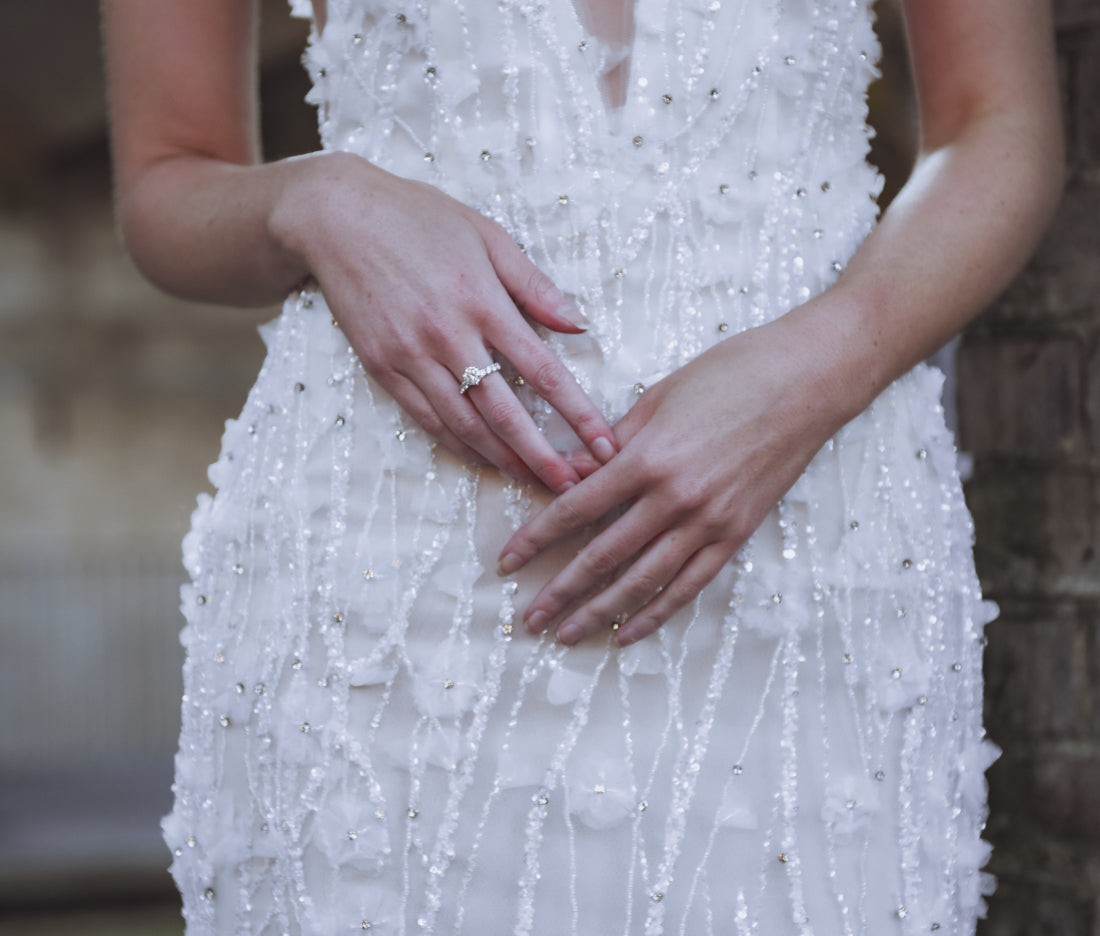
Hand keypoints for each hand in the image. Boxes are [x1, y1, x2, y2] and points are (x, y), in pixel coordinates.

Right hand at [280, 153, 616, 491]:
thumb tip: (580, 325)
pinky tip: (484, 459)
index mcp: (481, 301)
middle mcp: (447, 336)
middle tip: (573, 487)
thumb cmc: (418, 217)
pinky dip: (459, 445)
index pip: (543, 371)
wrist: (336, 217)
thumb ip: (534, 285)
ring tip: (534, 482)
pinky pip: (427, 419)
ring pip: (464, 425)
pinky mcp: (383, 368)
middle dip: (542, 457)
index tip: (604, 444)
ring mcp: (411, 357)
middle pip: (504, 413)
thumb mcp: (487, 235)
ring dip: (503, 460)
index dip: (577, 414)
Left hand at [496, 313, 851, 644]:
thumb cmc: (731, 374)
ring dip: (599, 613)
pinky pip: (690, 585)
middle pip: (602, 557)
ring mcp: (709, 521)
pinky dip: (657, 613)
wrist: (808, 380)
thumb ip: (613, 442)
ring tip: (565, 635)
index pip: (574, 510)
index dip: (535, 540)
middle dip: (560, 591)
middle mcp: (675, 498)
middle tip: (528, 619)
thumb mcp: (659, 396)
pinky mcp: (737, 534)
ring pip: (643, 581)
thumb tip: (570, 473)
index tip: (506, 564)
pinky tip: (628, 632)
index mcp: (647, 457)